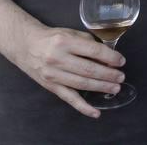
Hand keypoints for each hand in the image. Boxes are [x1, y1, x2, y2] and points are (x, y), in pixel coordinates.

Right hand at [9, 24, 125, 118]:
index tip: (121, 61)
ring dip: (101, 87)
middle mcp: (58, 59)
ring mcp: (53, 74)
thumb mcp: (72, 34)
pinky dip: (83, 107)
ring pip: (81, 84)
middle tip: (121, 77)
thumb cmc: (53, 38)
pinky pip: (69, 98)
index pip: (93, 51)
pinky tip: (95, 112)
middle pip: (88, 69)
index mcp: (65, 42)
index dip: (110, 57)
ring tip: (115, 88)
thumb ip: (89, 44)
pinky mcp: (50, 86)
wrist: (26, 46)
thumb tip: (108, 58)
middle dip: (108, 75)